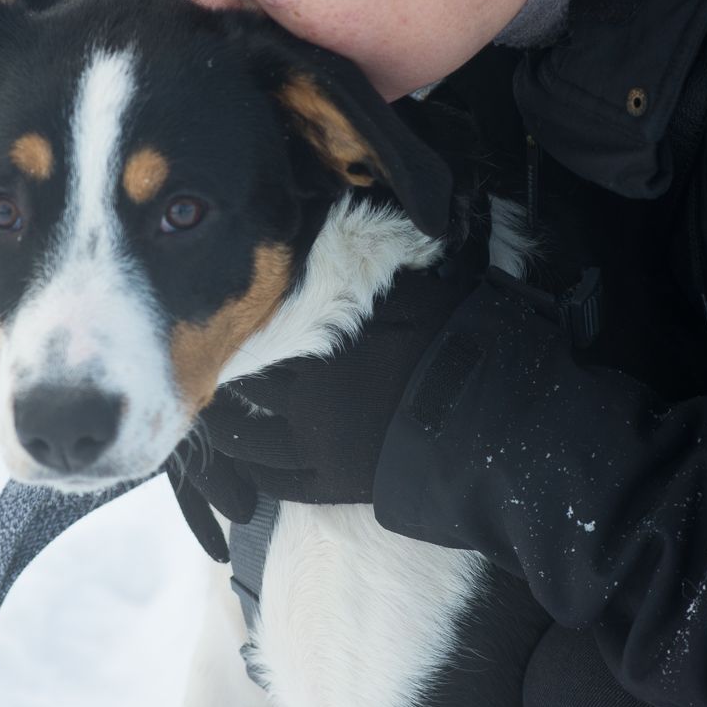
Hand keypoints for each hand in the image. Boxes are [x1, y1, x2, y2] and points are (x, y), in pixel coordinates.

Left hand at [191, 241, 489, 508]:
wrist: (495, 420)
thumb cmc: (459, 345)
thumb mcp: (415, 287)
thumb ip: (372, 268)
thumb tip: (352, 219)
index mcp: (321, 345)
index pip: (257, 337)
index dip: (239, 333)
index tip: (225, 326)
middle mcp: (306, 399)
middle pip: (245, 390)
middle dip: (227, 381)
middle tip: (212, 372)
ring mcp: (318, 448)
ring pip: (248, 443)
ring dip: (231, 429)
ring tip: (221, 418)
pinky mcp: (336, 486)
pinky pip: (277, 484)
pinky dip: (256, 474)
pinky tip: (248, 464)